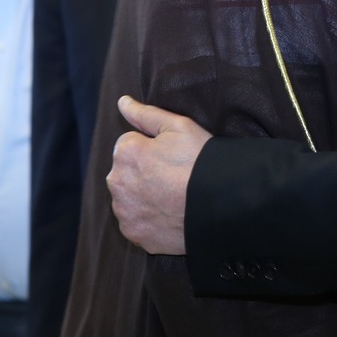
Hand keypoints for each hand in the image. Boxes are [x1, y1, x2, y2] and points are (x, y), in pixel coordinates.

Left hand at [106, 96, 211, 254]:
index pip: (131, 145)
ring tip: (174, 196)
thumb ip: (145, 113)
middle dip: (145, 172)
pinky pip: (137, 222)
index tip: (173, 156)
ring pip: (130, 198)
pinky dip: (149, 218)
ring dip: (144, 196)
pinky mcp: (134, 234)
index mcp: (125, 152)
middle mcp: (116, 182)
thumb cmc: (200, 161)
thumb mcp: (178, 126)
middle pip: (127, 172)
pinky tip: (170, 213)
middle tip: (175, 177)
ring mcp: (124, 212)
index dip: (154, 149)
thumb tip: (122, 102)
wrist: (220, 204)